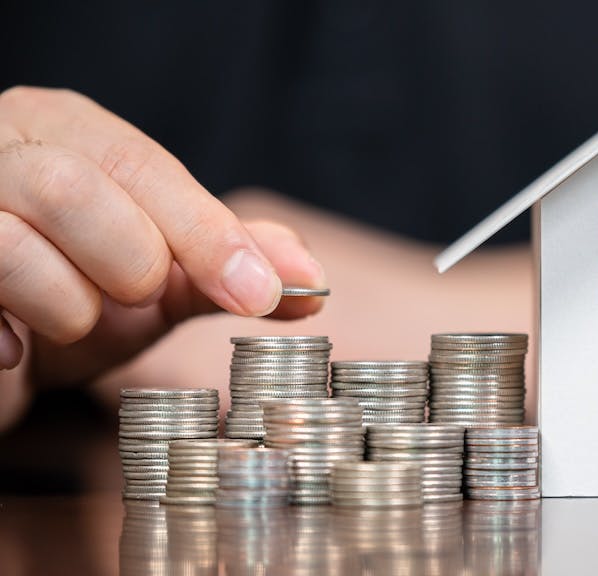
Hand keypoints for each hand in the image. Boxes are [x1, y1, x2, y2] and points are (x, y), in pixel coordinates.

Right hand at [0, 87, 325, 426]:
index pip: (146, 168)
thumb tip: (309, 279)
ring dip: (68, 307)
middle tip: (136, 298)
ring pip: (11, 242)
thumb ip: (224, 269)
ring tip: (71, 321)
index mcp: (67, 130)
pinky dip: (6, 338)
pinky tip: (16, 347)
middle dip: (130, 264)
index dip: (209, 235)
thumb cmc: (73, 293)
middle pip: (76, 189)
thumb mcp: (156, 279)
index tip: (261, 295)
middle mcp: (2, 146)